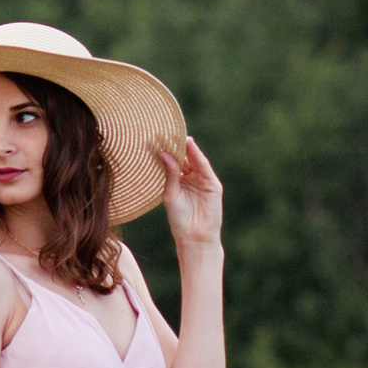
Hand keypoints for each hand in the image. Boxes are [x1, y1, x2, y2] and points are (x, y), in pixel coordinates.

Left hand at [158, 135, 222, 252]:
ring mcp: (202, 180)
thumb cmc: (179, 219)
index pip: (173, 161)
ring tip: (175, 133)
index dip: (166, 150)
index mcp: (178, 181)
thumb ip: (170, 173)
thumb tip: (162, 153)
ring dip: (186, 146)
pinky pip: (204, 166)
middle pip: (183, 157)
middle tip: (164, 130)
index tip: (155, 136)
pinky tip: (189, 144)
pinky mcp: (212, 184)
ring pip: (193, 159)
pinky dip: (197, 155)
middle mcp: (190, 178)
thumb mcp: (170, 193)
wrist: (194, 237)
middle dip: (175, 145)